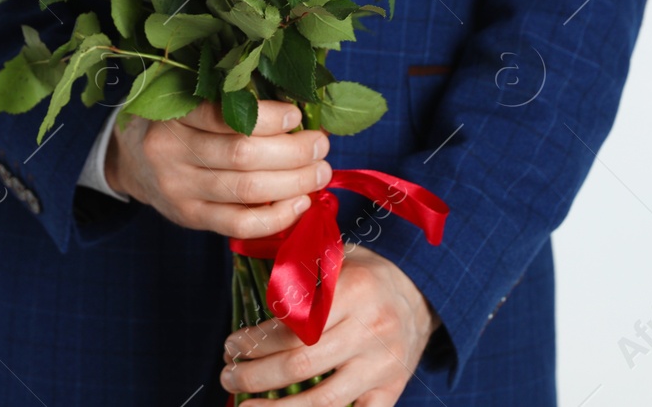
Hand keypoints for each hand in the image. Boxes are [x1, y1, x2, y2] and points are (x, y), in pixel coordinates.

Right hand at [105, 99, 330, 238]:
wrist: (132, 159)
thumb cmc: (176, 121)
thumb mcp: (189, 97)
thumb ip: (230, 99)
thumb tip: (297, 111)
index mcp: (174, 113)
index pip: (223, 116)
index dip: (266, 118)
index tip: (297, 115)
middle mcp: (171, 152)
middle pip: (242, 155)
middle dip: (292, 152)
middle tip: (320, 145)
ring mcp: (179, 189)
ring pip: (246, 191)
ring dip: (293, 182)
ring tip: (320, 172)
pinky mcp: (190, 218)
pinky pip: (239, 224)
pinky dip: (276, 216)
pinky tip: (300, 203)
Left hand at [220, 245, 439, 406]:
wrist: (422, 294)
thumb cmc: (367, 276)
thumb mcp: (338, 259)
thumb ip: (302, 273)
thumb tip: (250, 286)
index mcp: (355, 291)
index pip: (294, 325)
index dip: (255, 341)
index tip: (231, 346)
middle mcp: (371, 329)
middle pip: (300, 364)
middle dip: (255, 375)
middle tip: (229, 376)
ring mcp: (383, 365)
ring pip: (322, 400)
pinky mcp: (391, 390)